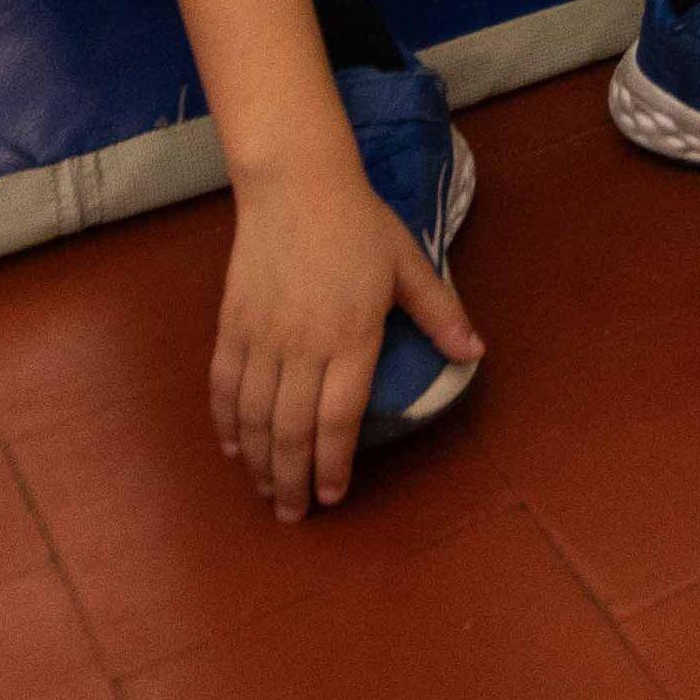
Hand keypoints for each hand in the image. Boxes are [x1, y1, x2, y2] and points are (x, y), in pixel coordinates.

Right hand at [210, 160, 474, 521]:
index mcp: (352, 337)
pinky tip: (234, 447)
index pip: (338, 419)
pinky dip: (227, 422)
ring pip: (254, 416)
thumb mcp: (409, 265)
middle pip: (292, 430)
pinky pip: (224, 385)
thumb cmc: (360, 225)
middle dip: (292, 479)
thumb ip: (440, 313)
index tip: (333, 495)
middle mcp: (303, 346)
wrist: (296, 184)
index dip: (333, 464)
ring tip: (266, 492)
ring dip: (259, 461)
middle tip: (293, 515)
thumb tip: (475, 352)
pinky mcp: (232, 324)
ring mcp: (262, 336)